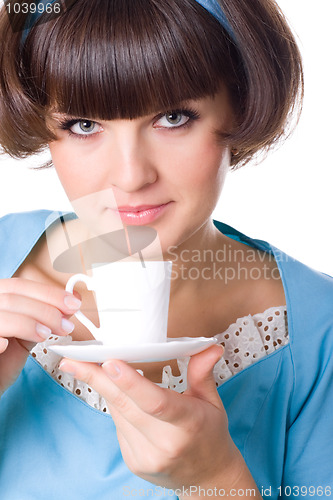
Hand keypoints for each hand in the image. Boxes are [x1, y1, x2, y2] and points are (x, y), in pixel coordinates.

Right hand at [0, 278, 80, 395]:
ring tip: (46, 335)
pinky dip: (0, 338)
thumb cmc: (3, 361)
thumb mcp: (26, 335)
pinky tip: (9, 346)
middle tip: (65, 325)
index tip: (73, 303)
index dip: (49, 293)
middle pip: (13, 297)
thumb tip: (70, 305)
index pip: (20, 286)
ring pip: (3, 314)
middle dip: (46, 310)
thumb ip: (43, 319)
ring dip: (30, 323)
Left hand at [59, 345, 243, 491]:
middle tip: (73, 359)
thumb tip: (210, 346)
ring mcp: (146, 457)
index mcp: (189, 423)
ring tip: (94, 367)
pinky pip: (118, 425)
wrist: (207, 476)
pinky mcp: (133, 462)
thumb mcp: (212, 401)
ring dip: (108, 388)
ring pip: (118, 412)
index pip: (157, 402)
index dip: (132, 383)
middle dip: (96, 379)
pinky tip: (124, 397)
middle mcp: (165, 444)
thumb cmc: (209, 433)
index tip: (110, 363)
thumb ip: (202, 372)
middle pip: (125, 405)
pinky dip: (118, 406)